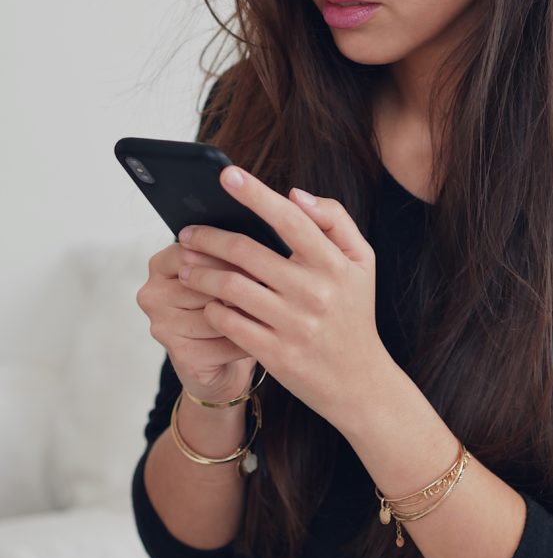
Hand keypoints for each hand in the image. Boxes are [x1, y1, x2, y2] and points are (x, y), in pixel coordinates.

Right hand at [136, 240, 258, 403]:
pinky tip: (262, 335)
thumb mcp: (221, 274)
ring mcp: (163, 327)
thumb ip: (226, 257)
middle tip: (270, 285)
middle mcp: (153, 295)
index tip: (256, 256)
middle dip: (240, 284)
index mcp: (159, 266)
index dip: (226, 254)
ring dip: (247, 312)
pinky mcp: (181, 355)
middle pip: (202, 282)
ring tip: (269, 309)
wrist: (220, 362)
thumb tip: (257, 248)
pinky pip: (223, 341)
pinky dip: (248, 339)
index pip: (189, 251)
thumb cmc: (224, 308)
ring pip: (214, 313)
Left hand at [175, 166, 389, 430]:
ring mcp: (293, 324)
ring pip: (230, 287)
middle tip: (186, 232)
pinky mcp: (276, 353)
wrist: (360, 382)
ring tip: (185, 267)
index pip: (289, 218)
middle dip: (208, 238)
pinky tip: (206, 302)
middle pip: (245, 252)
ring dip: (199, 274)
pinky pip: (229, 322)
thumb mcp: (361, 261)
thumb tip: (294, 194)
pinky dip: (211, 308)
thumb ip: (334, 220)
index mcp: (334, 262)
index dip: (256, 194)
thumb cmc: (354, 312)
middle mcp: (314, 291)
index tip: (226, 175)